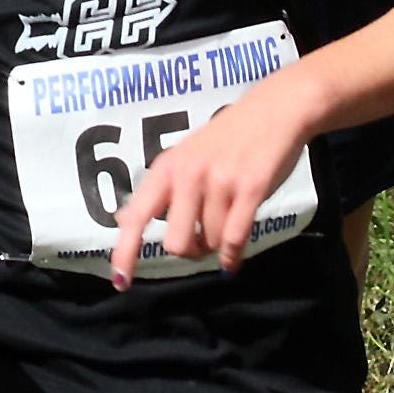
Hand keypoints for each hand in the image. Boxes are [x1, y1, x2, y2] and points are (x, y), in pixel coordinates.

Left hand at [109, 84, 309, 286]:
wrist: (273, 111)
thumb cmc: (225, 140)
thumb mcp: (183, 157)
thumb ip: (159, 190)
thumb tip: (123, 220)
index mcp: (165, 169)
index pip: (136, 216)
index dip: (125, 251)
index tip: (120, 281)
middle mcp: (187, 176)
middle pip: (175, 243)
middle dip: (189, 251)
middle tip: (202, 240)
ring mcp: (220, 182)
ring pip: (209, 243)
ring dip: (216, 246)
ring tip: (225, 226)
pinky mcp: (251, 189)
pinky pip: (235, 239)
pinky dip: (232, 256)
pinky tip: (232, 259)